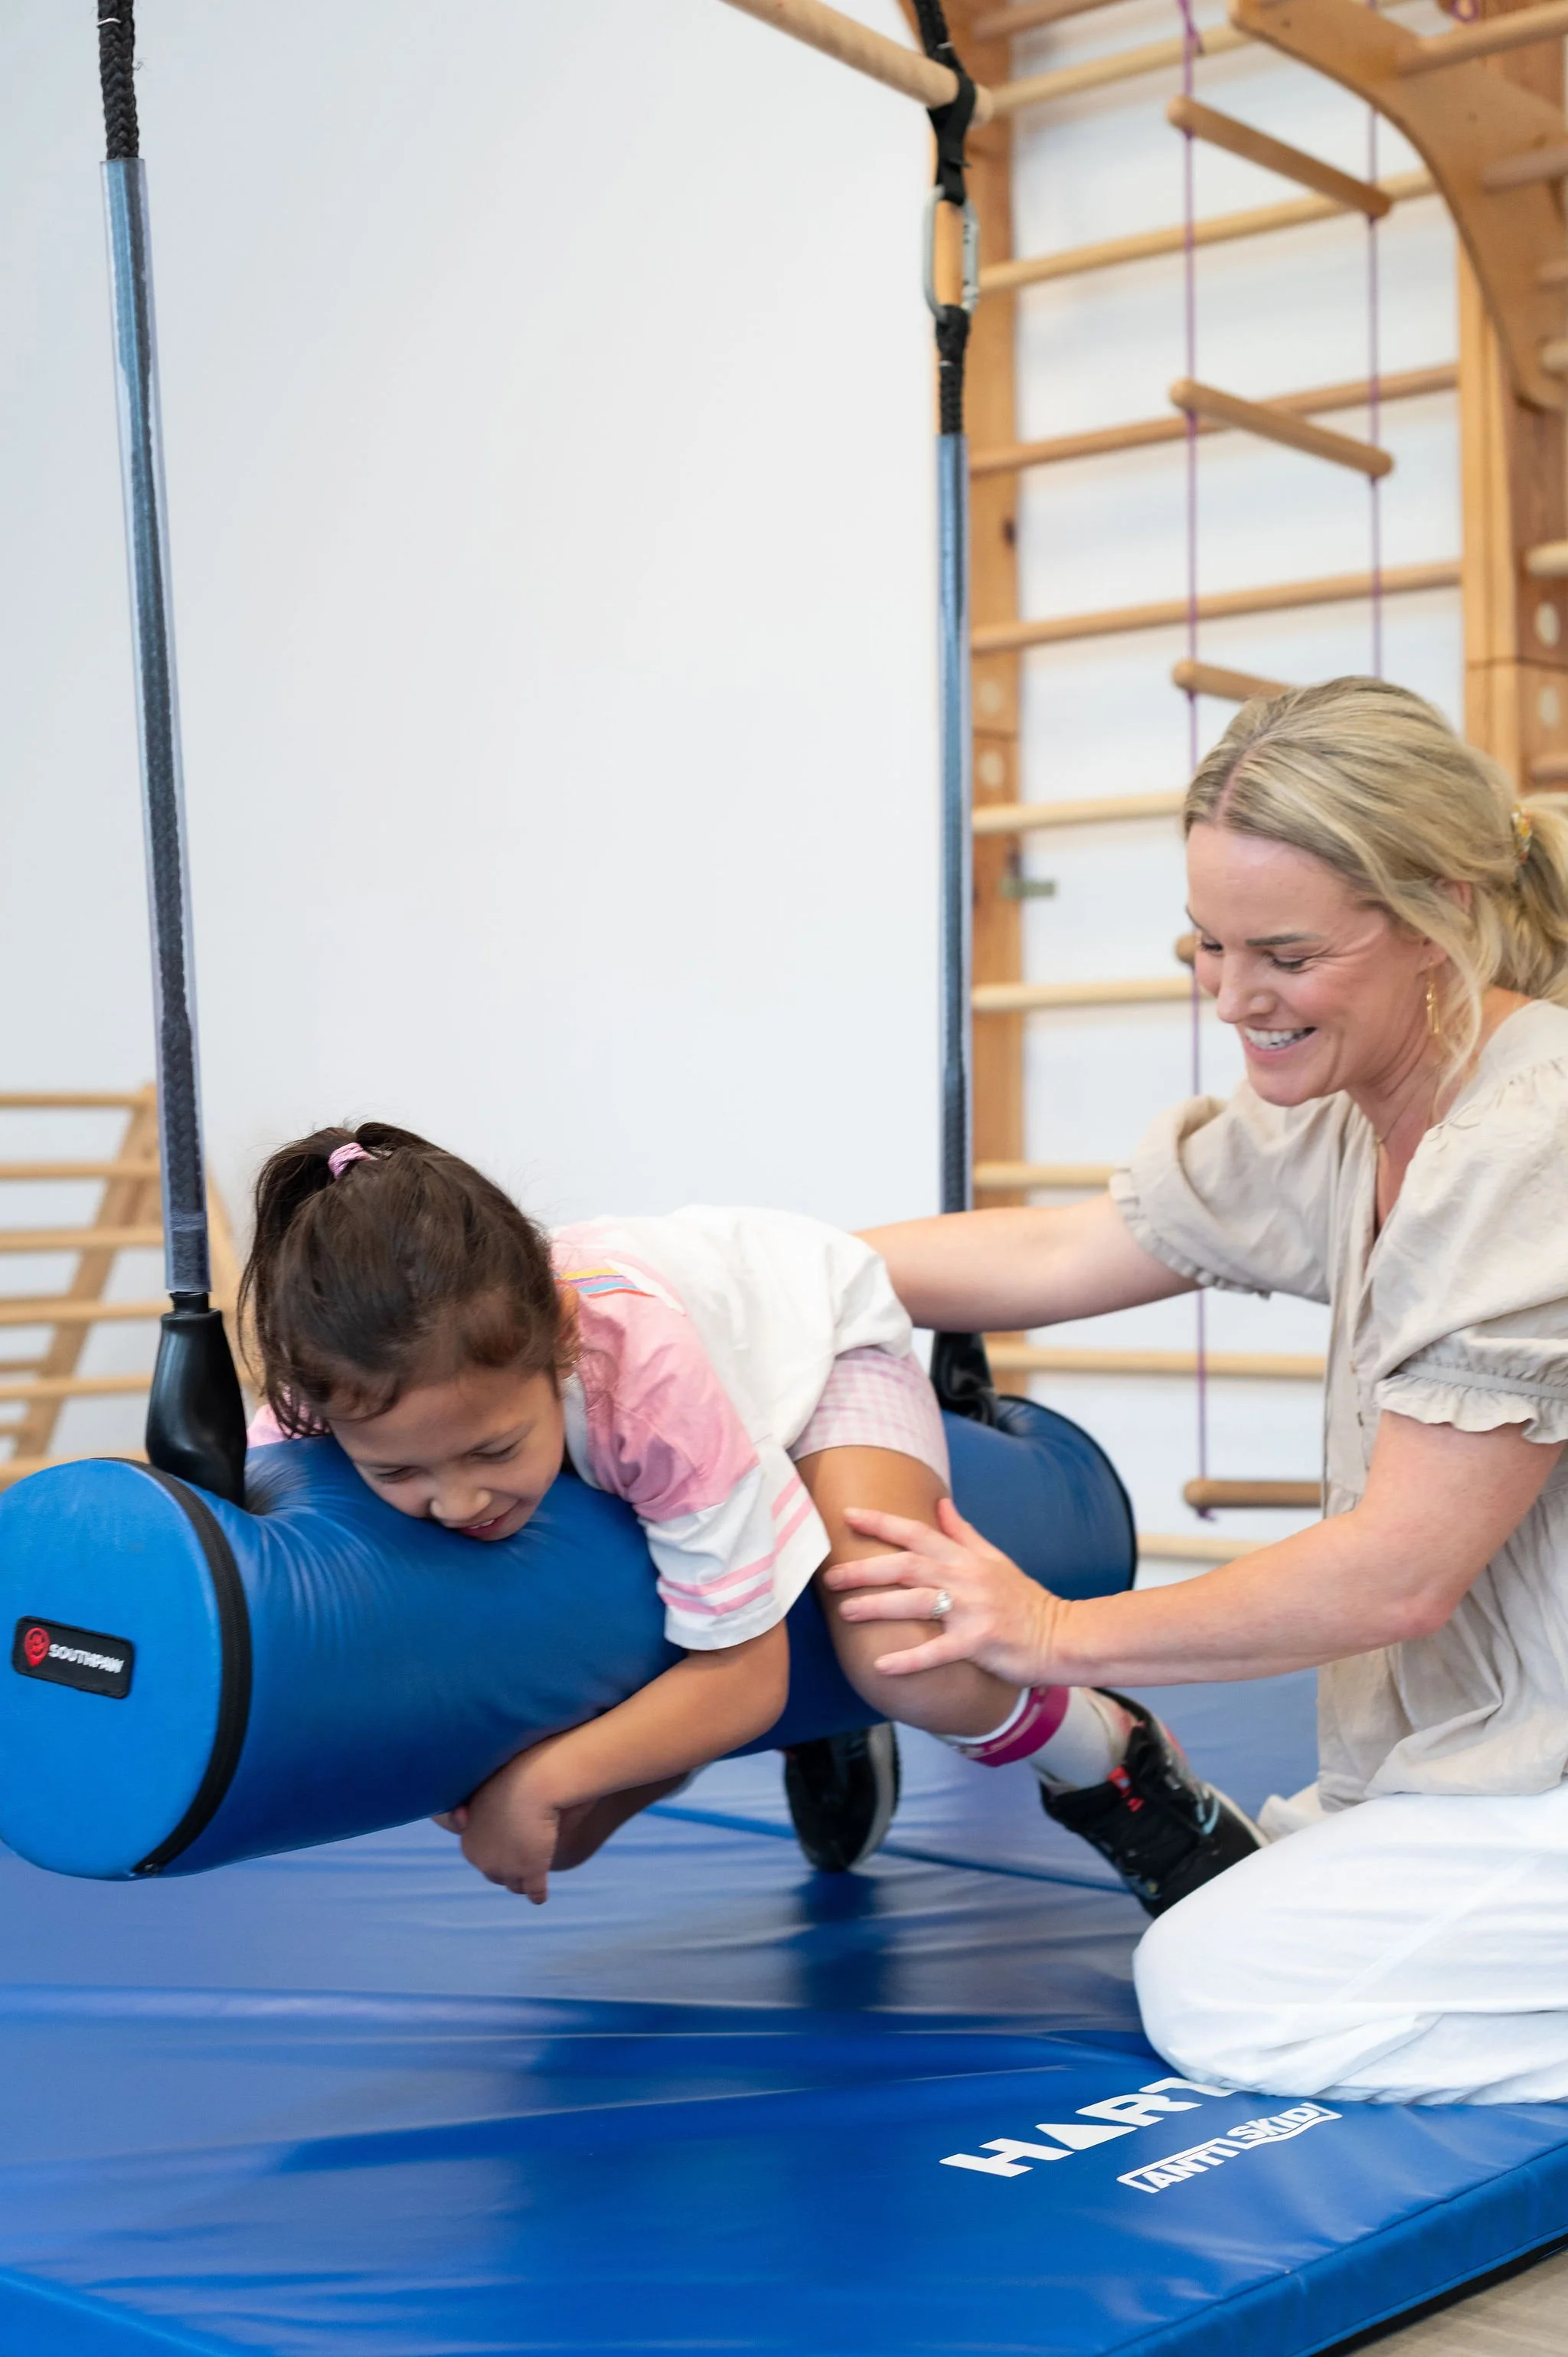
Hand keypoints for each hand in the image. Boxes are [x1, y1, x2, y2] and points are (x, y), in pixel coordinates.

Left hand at [450, 1740, 572, 1903]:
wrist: (533, 1779)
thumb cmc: (514, 1777)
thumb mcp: (491, 1794)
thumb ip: (490, 1812)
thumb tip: (491, 1821)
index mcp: (469, 1838)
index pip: (481, 1857)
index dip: (496, 1854)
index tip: (507, 1850)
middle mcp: (482, 1857)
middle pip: (496, 1874)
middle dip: (508, 1871)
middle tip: (520, 1864)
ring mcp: (506, 1867)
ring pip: (515, 1885)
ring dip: (522, 1882)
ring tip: (531, 1881)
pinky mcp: (530, 1871)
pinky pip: (534, 1892)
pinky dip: (538, 1894)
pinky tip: (541, 1896)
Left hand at [823, 1496, 1061, 1685]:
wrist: (1061, 1635)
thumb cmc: (1024, 1600)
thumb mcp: (995, 1559)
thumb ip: (963, 1533)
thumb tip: (940, 1503)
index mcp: (965, 1558)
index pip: (916, 1533)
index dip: (881, 1523)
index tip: (847, 1516)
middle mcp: (965, 1578)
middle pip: (906, 1566)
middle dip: (864, 1569)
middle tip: (830, 1578)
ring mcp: (972, 1610)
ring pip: (915, 1603)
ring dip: (877, 1607)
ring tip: (844, 1613)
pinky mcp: (979, 1643)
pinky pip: (938, 1651)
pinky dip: (909, 1660)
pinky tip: (881, 1666)